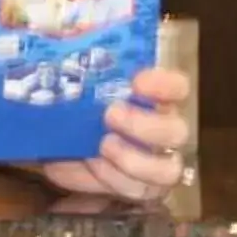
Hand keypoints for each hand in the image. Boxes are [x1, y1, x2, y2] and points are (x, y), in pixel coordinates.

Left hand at [36, 65, 192, 202]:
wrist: (57, 148)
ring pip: (166, 170)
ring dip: (133, 160)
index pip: (178, 87)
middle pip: (177, 132)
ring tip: (102, 146)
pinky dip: (113, 179)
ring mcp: (156, 165)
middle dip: (145, 126)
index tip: (137, 81)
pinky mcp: (141, 190)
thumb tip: (63, 44)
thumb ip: (78, 69)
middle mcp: (163, 131)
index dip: (164, 85)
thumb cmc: (75, 111)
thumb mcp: (74, 89)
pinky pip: (138, 191)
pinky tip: (92, 165)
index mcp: (153, 100)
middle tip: (110, 115)